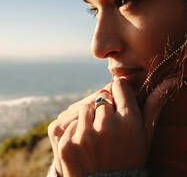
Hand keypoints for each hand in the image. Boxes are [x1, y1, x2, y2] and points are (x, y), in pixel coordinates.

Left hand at [48, 77, 176, 176]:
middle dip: (104, 107)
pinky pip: (69, 123)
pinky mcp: (66, 145)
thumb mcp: (145, 135)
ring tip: (96, 137)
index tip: (119, 101)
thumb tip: (172, 81)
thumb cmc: (130, 157)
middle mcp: (107, 127)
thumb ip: (154, 105)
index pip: (120, 86)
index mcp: (129, 122)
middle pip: (101, 96)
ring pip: (84, 108)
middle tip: (108, 126)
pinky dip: (75, 131)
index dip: (120, 92)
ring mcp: (84, 136)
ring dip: (89, 118)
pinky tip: (84, 146)